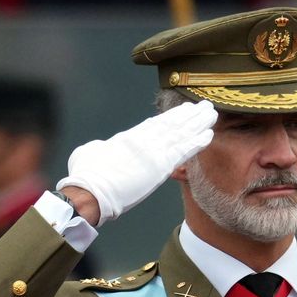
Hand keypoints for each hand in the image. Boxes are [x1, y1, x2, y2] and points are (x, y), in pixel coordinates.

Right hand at [55, 100, 216, 226]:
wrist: (91, 190)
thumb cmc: (85, 175)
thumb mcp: (89, 152)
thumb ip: (100, 148)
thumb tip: (102, 148)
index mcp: (128, 138)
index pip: (154, 125)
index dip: (171, 117)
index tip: (183, 111)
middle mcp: (143, 141)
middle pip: (171, 124)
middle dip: (189, 115)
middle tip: (204, 106)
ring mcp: (153, 151)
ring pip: (181, 133)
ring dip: (198, 124)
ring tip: (211, 114)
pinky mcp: (160, 166)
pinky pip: (183, 151)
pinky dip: (196, 142)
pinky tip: (208, 135)